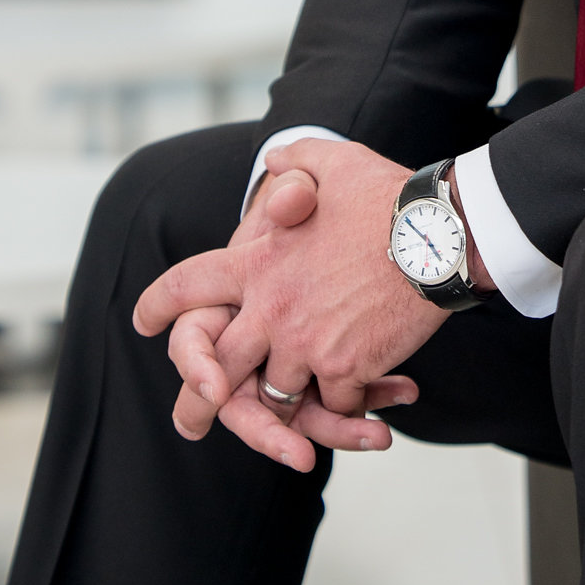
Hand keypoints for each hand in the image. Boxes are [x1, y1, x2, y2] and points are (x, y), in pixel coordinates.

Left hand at [134, 139, 444, 473]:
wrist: (440, 234)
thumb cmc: (389, 195)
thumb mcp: (333, 161)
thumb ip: (295, 164)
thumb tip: (274, 164)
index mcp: (258, 260)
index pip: (188, 285)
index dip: (161, 304)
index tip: (143, 321)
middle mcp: (271, 307)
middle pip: (219, 366)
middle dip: (200, 401)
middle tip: (190, 422)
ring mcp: (306, 341)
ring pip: (277, 393)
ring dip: (284, 404)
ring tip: (292, 418)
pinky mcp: (346, 368)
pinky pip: (331, 404)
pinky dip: (341, 408)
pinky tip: (359, 401)